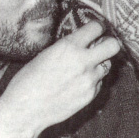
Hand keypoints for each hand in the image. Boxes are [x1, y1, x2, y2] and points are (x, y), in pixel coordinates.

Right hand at [0, 21, 119, 137]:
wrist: (25, 110)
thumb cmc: (28, 81)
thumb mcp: (46, 54)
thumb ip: (68, 47)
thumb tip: (83, 41)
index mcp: (69, 46)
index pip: (97, 27)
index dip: (97, 27)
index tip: (95, 30)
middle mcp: (83, 61)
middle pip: (113, 45)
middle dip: (108, 43)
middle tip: (101, 46)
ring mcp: (89, 79)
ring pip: (107, 65)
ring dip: (99, 64)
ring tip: (84, 68)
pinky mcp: (91, 95)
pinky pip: (99, 82)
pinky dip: (93, 81)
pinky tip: (77, 84)